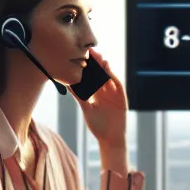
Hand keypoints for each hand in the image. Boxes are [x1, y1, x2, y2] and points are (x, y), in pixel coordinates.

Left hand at [76, 48, 129, 162]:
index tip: (80, 56)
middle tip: (89, 51)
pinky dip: (113, 75)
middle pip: (100, 73)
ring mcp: (114, 93)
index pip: (92, 76)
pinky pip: (117, 83)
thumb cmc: (98, 126)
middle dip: (96, 62)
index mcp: (96, 93)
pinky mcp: (121, 96)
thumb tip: (68, 84)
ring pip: (109, 76)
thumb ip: (79, 96)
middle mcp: (105, 91)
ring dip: (104, 66)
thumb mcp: (86, 108)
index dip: (88, 66)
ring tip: (98, 57)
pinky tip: (108, 68)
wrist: (111, 138)